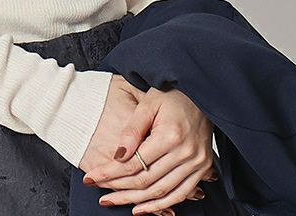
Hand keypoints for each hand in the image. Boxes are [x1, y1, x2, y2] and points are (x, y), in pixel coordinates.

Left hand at [81, 85, 217, 215]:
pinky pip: (180, 194)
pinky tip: (142, 208)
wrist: (202, 91)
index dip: (111, 173)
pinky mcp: (203, 168)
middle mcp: (186, 152)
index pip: (135, 163)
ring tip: (114, 201)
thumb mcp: (148, 104)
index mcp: (171, 135)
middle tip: (100, 195)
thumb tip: (118, 156)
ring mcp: (197, 163)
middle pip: (146, 181)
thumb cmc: (173, 94)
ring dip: (136, 201)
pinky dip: (161, 205)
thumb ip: (132, 130)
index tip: (91, 178)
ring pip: (162, 192)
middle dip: (119, 190)